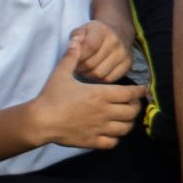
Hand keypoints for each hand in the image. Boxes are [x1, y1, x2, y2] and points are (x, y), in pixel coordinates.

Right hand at [26, 47, 142, 148]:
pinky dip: (115, 138)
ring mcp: (99, 128)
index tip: (143, 90)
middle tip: (134, 103)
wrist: (40, 121)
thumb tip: (76, 40)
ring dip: (128, 123)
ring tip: (125, 118)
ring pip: (125, 128)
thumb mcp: (61, 73)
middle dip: (136, 107)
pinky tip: (112, 133)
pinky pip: (112, 143)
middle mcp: (104, 112)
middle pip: (132, 111)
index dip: (139, 92)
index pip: (130, 93)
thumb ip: (72, 56)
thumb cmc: (51, 96)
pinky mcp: (92, 141)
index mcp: (100, 95)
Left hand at [67, 20, 132, 82]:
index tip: (72, 59)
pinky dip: (99, 79)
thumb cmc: (94, 33)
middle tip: (76, 66)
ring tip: (85, 69)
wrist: (118, 32)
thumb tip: (73, 46)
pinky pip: (108, 79)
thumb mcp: (83, 29)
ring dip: (88, 75)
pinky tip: (95, 72)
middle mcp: (115, 41)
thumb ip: (76, 37)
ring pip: (98, 74)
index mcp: (102, 30)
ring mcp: (123, 54)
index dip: (76, 56)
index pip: (89, 47)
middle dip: (79, 68)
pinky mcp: (128, 64)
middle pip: (91, 64)